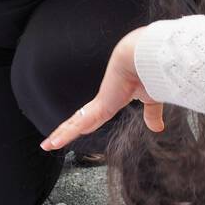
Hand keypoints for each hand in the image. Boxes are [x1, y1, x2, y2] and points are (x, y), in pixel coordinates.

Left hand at [41, 28, 163, 151]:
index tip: (80, 129)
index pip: (96, 114)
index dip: (87, 122)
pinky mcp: (99, 107)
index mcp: (114, 98)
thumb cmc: (149, 72)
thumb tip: (157, 128)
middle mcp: (103, 101)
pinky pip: (79, 124)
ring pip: (75, 122)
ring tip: (47, 144)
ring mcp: (99, 103)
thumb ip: (151, 114)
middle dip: (68, 128)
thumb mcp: (151, 99)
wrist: (143, 59)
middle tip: (54, 138)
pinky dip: (66, 134)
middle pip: (81, 118)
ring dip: (61, 133)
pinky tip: (54, 143)